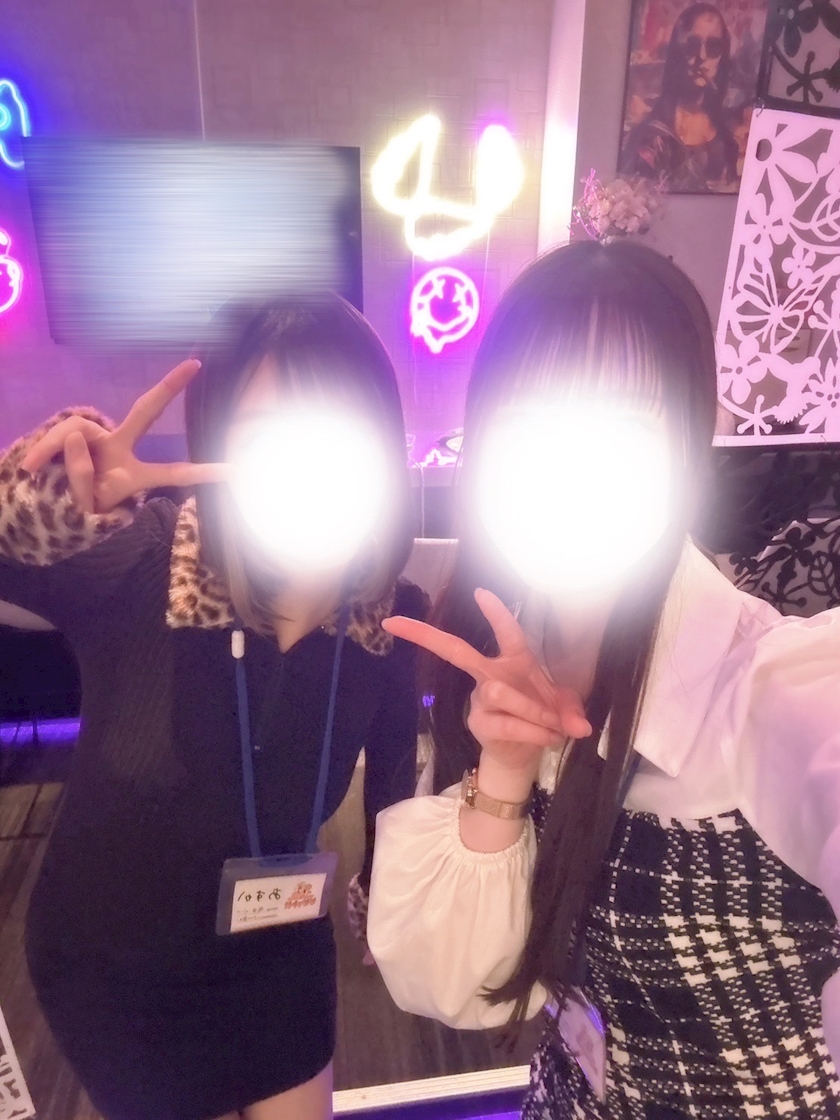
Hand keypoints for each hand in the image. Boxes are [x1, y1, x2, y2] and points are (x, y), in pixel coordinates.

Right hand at [20, 360, 227, 513]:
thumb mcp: (83, 505)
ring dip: (54, 452)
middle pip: (145, 412)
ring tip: (36, 472)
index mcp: (134, 475)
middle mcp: (121, 449)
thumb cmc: (72, 510)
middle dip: (169, 387)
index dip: (203, 473)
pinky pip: (61, 433)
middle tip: (196, 363)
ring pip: (79, 430)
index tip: (239, 471)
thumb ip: (82, 477)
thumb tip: (74, 437)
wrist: (44, 507)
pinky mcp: (73, 433)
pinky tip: (31, 467)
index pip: (174, 473)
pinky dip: (44, 450)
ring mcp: (98, 438)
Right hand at [383, 588, 590, 778]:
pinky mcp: (479, 724)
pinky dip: (534, 731)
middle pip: (456, 650)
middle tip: (393, 622)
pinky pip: (506, 723)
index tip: (480, 591)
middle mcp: (491, 675)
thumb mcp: (564, 710)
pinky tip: (549, 738)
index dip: (496, 612)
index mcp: (514, 661)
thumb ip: (572, 712)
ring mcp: (481, 699)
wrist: (525, 754)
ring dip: (533, 709)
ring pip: (499, 692)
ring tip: (555, 726)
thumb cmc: (541, 717)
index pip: (507, 631)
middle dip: (426, 636)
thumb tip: (581, 727)